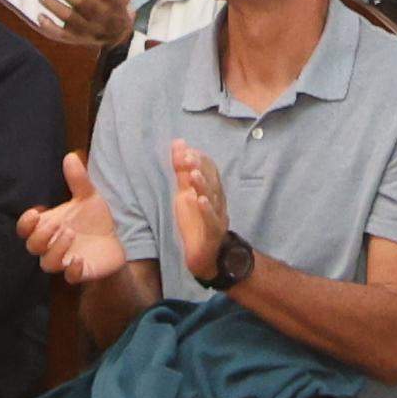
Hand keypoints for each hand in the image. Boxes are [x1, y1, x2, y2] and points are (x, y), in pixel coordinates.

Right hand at [18, 152, 127, 282]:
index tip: (36, 213)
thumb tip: (70, 155)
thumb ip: (78, 179)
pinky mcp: (81, 272)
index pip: (25, 229)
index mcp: (50, 225)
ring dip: (55, 250)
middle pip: (32, 247)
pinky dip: (72, 271)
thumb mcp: (89, 196)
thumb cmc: (96, 218)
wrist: (119, 239)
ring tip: (70, 235)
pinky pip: (70, 278)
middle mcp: (53, 244)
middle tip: (58, 225)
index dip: (25, 224)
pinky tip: (80, 260)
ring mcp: (65, 259)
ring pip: (47, 264)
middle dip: (40, 236)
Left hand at [45, 0, 137, 51]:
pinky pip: (62, 35)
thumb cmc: (111, 5)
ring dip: (54, 6)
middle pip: (82, 2)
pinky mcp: (77, 39)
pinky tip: (40, 16)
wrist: (118, 36)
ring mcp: (89, 29)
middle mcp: (101, 15)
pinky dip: (50, 27)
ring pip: (70, 18)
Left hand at [168, 140, 229, 283]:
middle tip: (187, 157)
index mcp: (211, 189)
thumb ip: (181, 170)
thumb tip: (179, 142)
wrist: (204, 255)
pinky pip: (212, 219)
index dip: (198, 158)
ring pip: (213, 198)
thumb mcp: (184, 193)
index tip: (184, 150)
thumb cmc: (195, 222)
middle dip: (200, 167)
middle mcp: (217, 200)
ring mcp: (218, 215)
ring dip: (203, 185)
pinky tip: (199, 201)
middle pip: (211, 180)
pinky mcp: (214, 232)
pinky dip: (206, 210)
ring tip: (193, 175)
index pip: (209, 168)